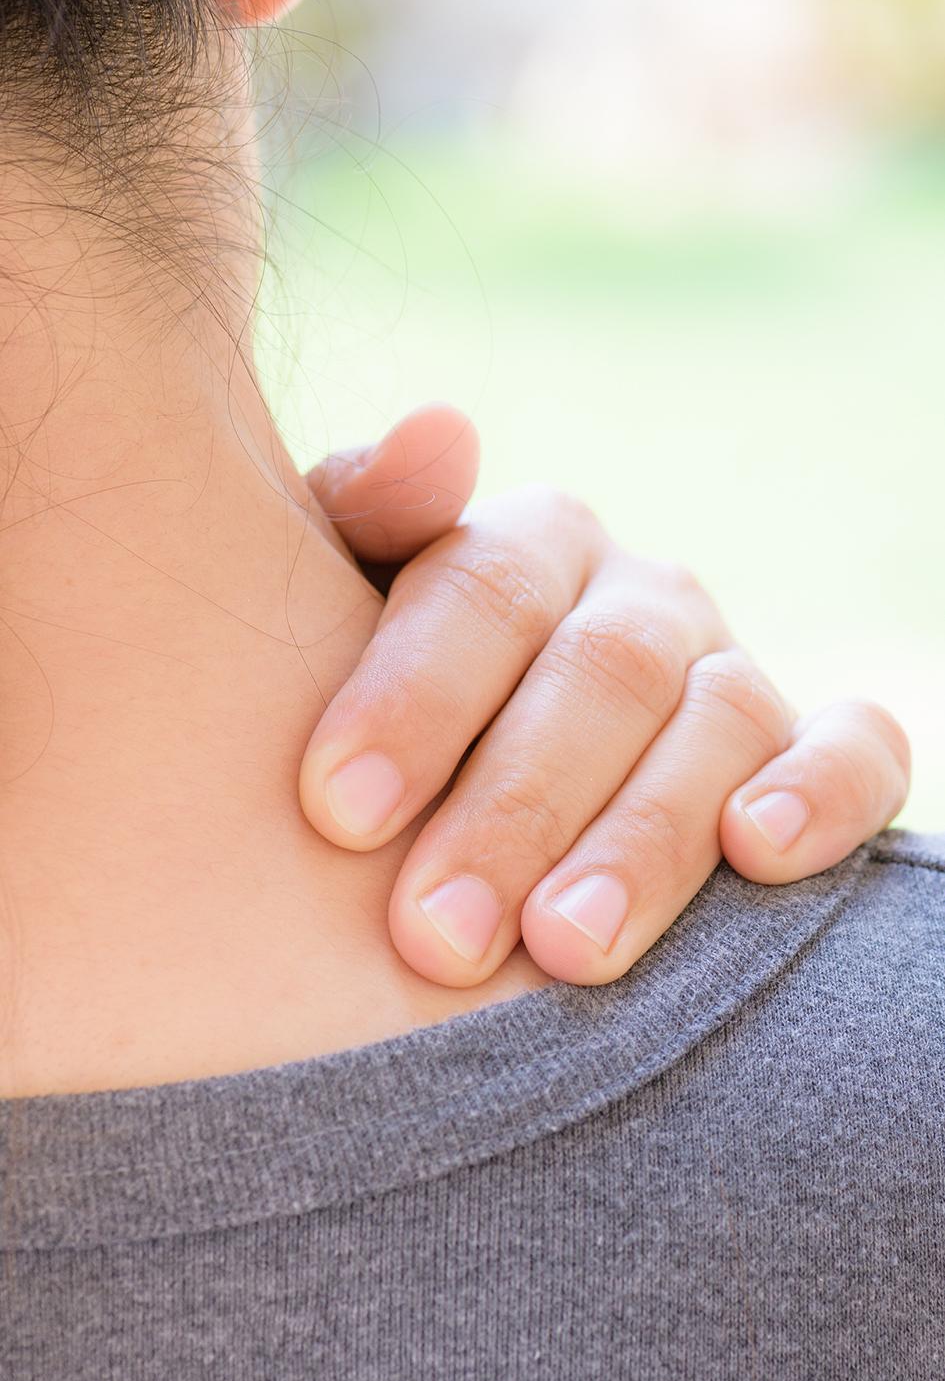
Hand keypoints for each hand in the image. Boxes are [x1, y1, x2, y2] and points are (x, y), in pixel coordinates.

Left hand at [301, 407, 910, 986]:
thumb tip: (439, 432)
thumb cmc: (382, 707)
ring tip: (563, 949)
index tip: (339, 812)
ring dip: (644, 841)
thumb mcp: (340, 600)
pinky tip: (758, 851)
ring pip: (718, 724)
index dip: (415, 697)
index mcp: (530, 545)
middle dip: (516, 809)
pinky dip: (823, 792)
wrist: (476, 780)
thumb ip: (363, 513)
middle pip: (600, 674)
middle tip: (433, 932)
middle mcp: (641, 598)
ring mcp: (731, 671)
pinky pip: (859, 750)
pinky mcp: (819, 749)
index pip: (484, 591)